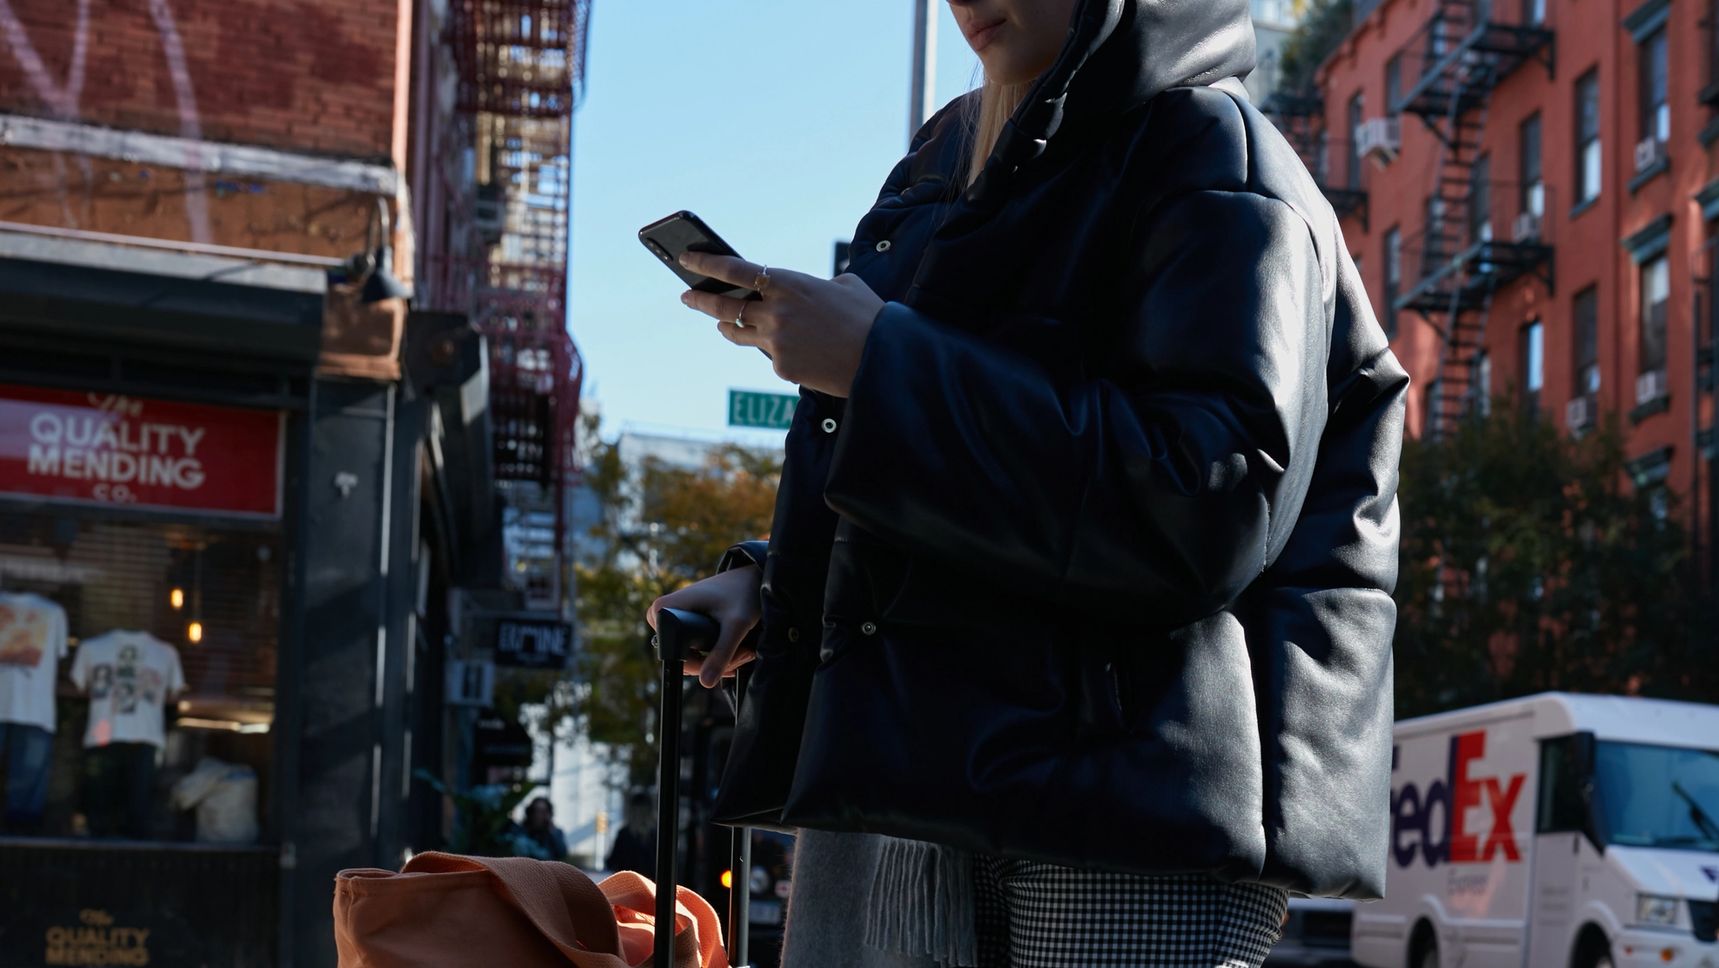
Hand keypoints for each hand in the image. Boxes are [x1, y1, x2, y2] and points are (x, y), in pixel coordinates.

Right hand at [646, 565, 762, 687]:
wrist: (752, 578)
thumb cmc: (743, 593)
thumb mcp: (736, 625)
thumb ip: (722, 653)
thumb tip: (705, 683)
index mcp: (664, 608)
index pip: (668, 652)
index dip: (698, 663)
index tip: (725, 662)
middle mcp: (664, 615)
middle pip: (682, 658)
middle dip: (715, 663)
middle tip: (744, 655)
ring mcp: (675, 621)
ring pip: (692, 657)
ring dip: (722, 661)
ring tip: (746, 651)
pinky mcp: (687, 625)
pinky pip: (697, 651)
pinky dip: (719, 656)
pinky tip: (739, 652)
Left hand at [678, 251, 884, 397]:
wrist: (882, 359)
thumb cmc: (869, 318)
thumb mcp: (844, 286)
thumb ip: (815, 285)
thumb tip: (807, 293)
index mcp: (788, 283)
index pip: (735, 270)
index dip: (707, 263)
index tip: (687, 259)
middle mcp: (775, 311)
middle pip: (724, 305)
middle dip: (700, 299)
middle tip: (687, 296)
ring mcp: (775, 341)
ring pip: (737, 332)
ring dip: (726, 326)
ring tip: (721, 323)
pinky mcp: (781, 367)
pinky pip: (771, 356)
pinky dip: (777, 352)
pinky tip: (794, 352)